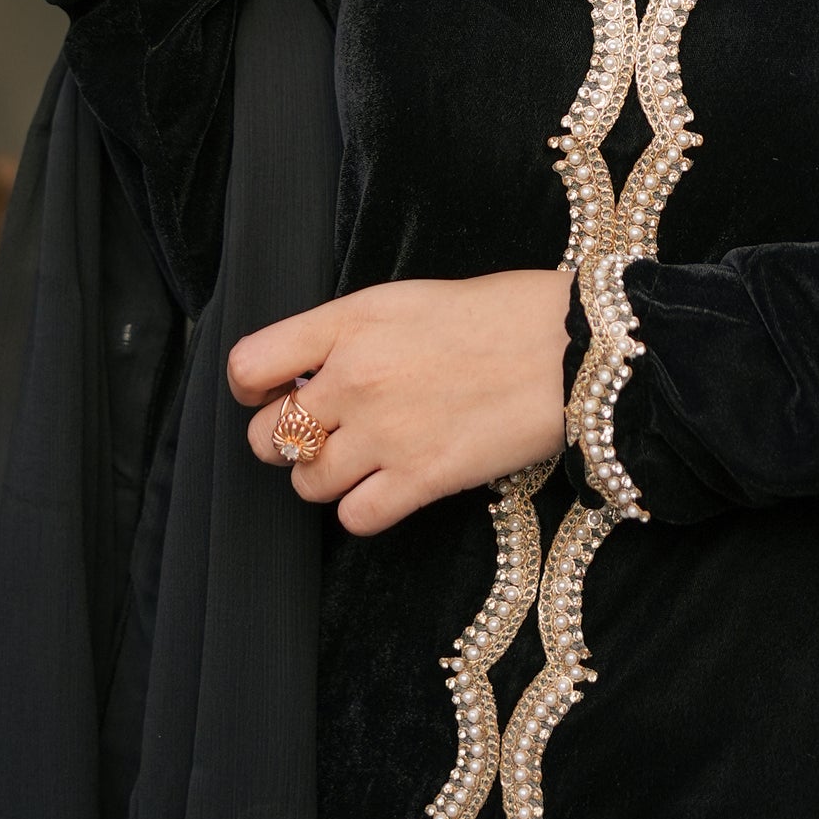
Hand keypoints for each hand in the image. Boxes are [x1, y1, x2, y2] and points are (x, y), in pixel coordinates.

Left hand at [230, 271, 572, 535]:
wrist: (568, 348)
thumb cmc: (500, 314)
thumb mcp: (409, 300)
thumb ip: (351, 334)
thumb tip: (309, 373)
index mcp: (352, 321)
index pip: (249, 365)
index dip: (251, 389)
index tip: (270, 394)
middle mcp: (355, 378)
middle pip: (265, 436)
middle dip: (285, 440)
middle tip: (322, 433)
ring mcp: (384, 433)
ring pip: (305, 484)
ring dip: (325, 478)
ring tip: (362, 460)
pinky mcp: (419, 480)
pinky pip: (353, 518)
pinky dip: (365, 509)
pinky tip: (390, 484)